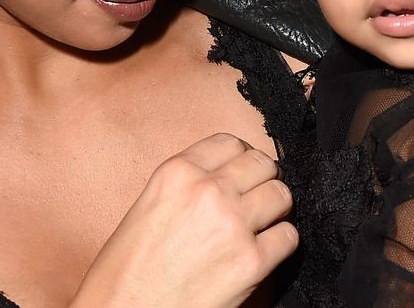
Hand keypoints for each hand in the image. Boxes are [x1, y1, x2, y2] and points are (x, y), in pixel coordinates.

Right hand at [71, 133, 296, 307]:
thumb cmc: (125, 270)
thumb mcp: (148, 206)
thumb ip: (186, 185)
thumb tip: (224, 181)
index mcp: (177, 173)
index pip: (229, 143)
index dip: (241, 157)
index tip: (243, 170)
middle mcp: (207, 191)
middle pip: (262, 164)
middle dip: (263, 180)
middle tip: (256, 198)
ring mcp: (233, 225)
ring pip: (281, 195)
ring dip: (276, 209)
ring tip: (263, 223)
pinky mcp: (252, 262)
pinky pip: (289, 236)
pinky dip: (281, 243)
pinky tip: (264, 251)